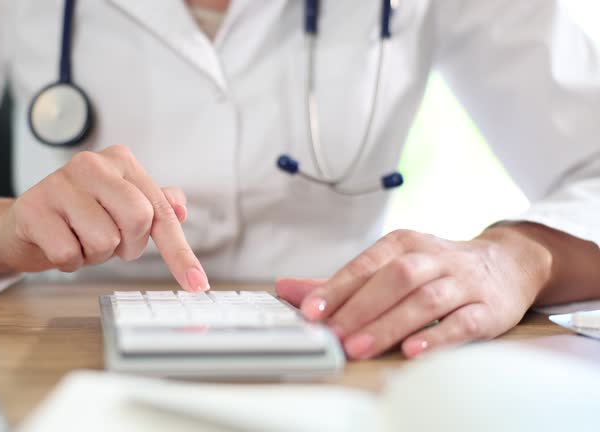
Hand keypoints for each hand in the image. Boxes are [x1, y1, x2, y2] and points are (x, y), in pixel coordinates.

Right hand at [0, 145, 204, 290]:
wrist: (24, 224)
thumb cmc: (80, 216)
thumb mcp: (122, 207)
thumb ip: (155, 205)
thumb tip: (180, 207)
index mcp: (120, 161)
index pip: (161, 211)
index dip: (180, 252)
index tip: (197, 283)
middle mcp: (91, 164)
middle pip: (138, 220)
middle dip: (128, 246)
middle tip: (110, 242)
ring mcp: (58, 183)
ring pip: (104, 241)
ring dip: (95, 255)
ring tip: (79, 239)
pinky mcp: (32, 209)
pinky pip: (70, 254)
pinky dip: (69, 262)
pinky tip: (58, 244)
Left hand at [276, 228, 552, 359]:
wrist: (508, 263)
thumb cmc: (437, 267)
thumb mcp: (391, 263)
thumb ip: (341, 282)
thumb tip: (285, 287)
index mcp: (404, 243)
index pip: (366, 264)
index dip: (337, 288)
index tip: (311, 310)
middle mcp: (433, 258)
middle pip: (394, 279)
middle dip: (359, 309)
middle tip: (333, 336)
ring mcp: (463, 283)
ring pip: (424, 300)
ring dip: (389, 325)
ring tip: (359, 347)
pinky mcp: (489, 309)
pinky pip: (463, 322)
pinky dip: (437, 338)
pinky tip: (413, 351)